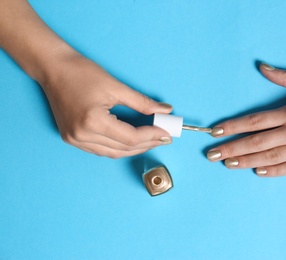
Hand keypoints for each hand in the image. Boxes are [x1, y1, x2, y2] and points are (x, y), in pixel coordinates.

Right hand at [42, 54, 172, 157]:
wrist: (52, 68)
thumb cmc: (81, 72)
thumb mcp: (116, 86)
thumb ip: (142, 102)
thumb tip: (165, 110)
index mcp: (93, 122)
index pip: (130, 137)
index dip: (152, 136)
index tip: (166, 132)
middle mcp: (82, 135)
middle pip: (123, 149)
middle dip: (146, 144)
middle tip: (164, 138)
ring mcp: (74, 139)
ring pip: (112, 153)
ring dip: (134, 149)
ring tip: (152, 140)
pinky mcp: (71, 138)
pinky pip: (100, 150)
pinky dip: (118, 148)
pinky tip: (131, 142)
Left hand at [207, 63, 285, 176]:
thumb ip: (284, 78)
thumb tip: (261, 67)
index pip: (253, 121)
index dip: (232, 127)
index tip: (215, 131)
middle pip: (255, 142)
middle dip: (230, 148)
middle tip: (211, 154)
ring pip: (269, 157)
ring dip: (245, 161)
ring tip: (227, 164)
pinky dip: (273, 171)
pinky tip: (257, 171)